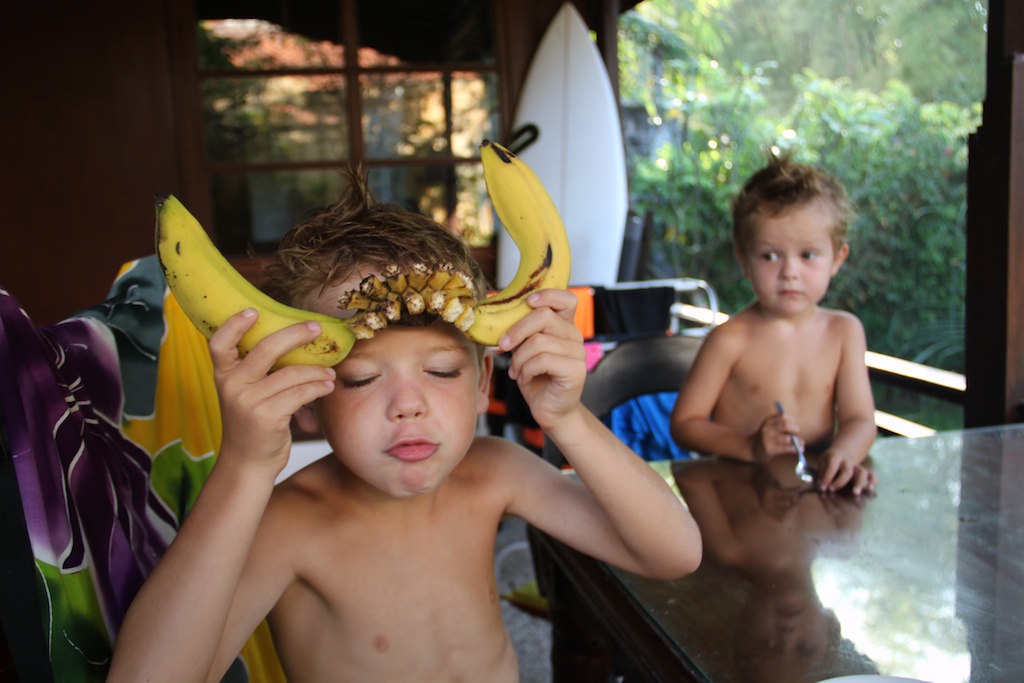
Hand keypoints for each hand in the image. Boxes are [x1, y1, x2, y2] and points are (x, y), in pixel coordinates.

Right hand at [209, 309, 336, 473]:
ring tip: (329, 373)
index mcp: (223, 376)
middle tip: (316, 328)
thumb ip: (256, 371)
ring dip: (317, 371)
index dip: (234, 325)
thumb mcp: (244, 394)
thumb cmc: (252, 425)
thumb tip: (294, 340)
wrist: (247, 464)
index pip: (219, 343)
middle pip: (265, 349)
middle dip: (295, 334)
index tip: (253, 310)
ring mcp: (248, 401)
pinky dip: (318, 388)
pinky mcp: (267, 417)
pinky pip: (301, 393)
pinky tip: (327, 387)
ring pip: (292, 373)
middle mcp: (231, 386)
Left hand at [498, 289, 585, 431]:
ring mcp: (578, 353)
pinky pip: (543, 360)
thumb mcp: (525, 350)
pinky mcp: (575, 370)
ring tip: (516, 370)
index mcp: (564, 326)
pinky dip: (526, 369)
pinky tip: (524, 378)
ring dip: (519, 358)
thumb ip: (521, 332)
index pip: (566, 298)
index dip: (547, 295)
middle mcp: (574, 336)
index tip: (527, 302)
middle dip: (516, 331)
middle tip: (503, 346)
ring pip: (538, 341)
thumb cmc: (536, 378)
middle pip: (544, 316)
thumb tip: (499, 317)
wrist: (549, 409)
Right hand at [752, 412, 800, 462]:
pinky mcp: (769, 449)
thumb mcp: (770, 427)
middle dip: (795, 428)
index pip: (783, 416)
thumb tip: (797, 427)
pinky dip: (795, 449)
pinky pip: (785, 449)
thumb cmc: (766, 437)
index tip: (795, 423)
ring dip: (797, 441)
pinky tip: (800, 450)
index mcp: (768, 421)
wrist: (753, 448)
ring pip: (787, 439)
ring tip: (802, 443)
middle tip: (798, 432)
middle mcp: (767, 429)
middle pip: (785, 425)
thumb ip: (780, 424)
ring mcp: (767, 439)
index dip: (792, 419)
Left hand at [815, 449, 876, 495]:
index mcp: (835, 457)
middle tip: (832, 490)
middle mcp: (847, 461)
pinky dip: (873, 481)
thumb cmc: (830, 459)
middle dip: (840, 482)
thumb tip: (821, 486)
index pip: (831, 467)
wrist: (843, 451)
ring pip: (862, 472)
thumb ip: (822, 472)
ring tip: (856, 493)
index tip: (822, 488)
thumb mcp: (823, 461)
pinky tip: (871, 489)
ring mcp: (857, 466)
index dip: (826, 478)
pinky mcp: (864, 471)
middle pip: (847, 471)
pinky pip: (872, 474)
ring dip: (859, 483)